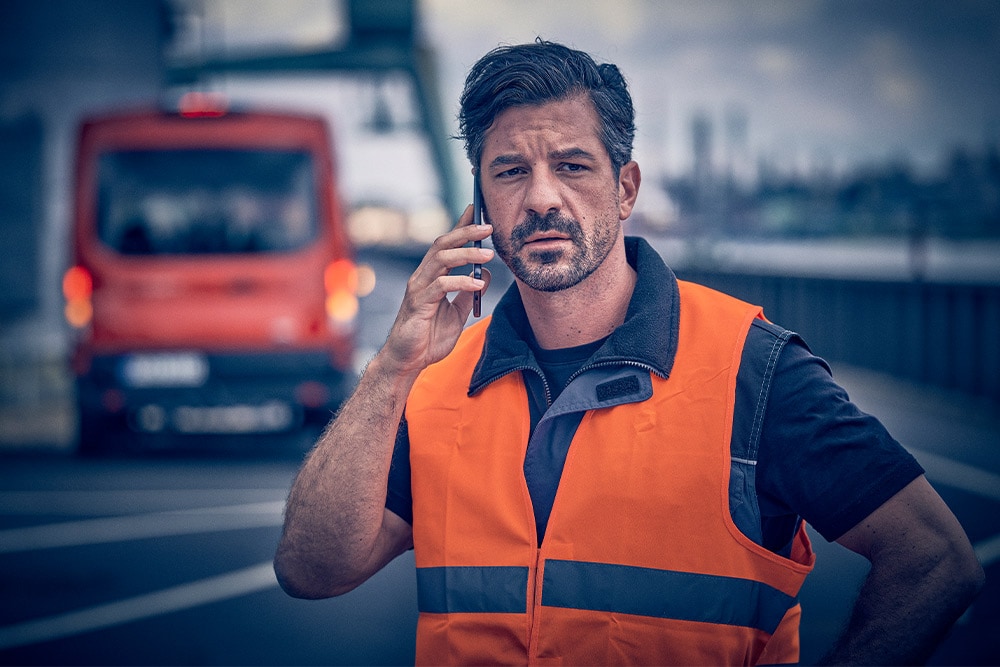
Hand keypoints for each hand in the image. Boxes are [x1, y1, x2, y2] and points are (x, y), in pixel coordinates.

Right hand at [381, 205, 492, 377]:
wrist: (408, 361)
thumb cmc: (429, 338)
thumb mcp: (457, 314)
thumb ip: (467, 294)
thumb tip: (486, 276)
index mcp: (431, 277)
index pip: (445, 245)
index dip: (460, 226)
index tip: (476, 211)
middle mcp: (422, 277)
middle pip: (442, 245)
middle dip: (465, 233)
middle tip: (488, 227)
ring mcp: (419, 289)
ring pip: (441, 260)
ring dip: (466, 254)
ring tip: (488, 255)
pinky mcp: (418, 304)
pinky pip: (441, 286)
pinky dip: (461, 282)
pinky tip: (477, 285)